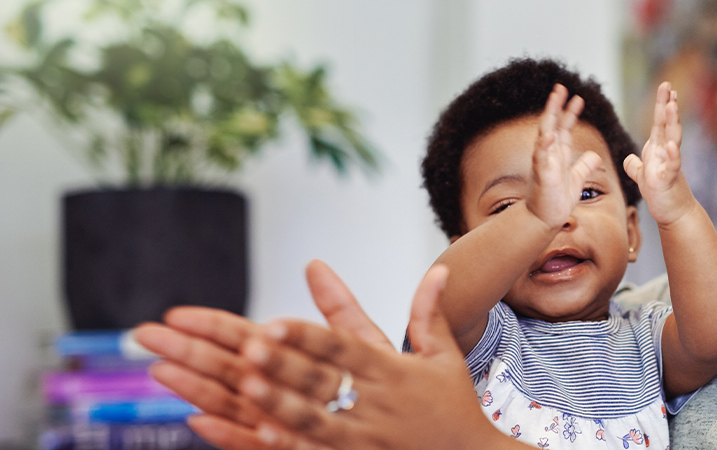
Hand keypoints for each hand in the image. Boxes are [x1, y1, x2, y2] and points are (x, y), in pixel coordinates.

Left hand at [234, 265, 509, 449]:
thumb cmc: (455, 406)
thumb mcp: (445, 357)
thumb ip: (430, 314)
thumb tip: (439, 270)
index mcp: (394, 372)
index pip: (345, 348)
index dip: (309, 335)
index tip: (274, 321)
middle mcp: (378, 403)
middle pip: (324, 380)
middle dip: (285, 363)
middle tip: (248, 346)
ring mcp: (368, 438)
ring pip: (315, 419)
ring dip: (279, 404)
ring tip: (245, 387)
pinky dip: (291, 446)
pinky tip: (262, 435)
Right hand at [527, 83, 602, 227]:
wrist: (544, 219)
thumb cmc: (556, 201)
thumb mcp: (576, 180)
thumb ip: (584, 166)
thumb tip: (595, 155)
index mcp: (559, 155)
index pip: (564, 128)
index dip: (570, 113)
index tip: (578, 98)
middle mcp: (550, 155)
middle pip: (553, 124)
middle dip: (557, 106)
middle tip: (562, 87)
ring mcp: (544, 163)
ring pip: (545, 134)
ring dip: (549, 116)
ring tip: (554, 99)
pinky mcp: (541, 175)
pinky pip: (541, 157)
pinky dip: (545, 145)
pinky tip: (549, 134)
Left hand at [623, 82, 695, 225]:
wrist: (674, 214)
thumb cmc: (661, 195)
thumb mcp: (643, 178)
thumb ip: (635, 166)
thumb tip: (628, 159)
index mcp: (657, 150)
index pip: (659, 123)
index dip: (662, 105)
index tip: (666, 88)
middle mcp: (665, 153)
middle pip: (667, 125)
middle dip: (667, 105)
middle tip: (668, 87)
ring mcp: (669, 165)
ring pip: (673, 140)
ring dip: (673, 123)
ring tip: (672, 106)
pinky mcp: (669, 179)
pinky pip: (672, 165)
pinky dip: (672, 155)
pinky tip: (671, 146)